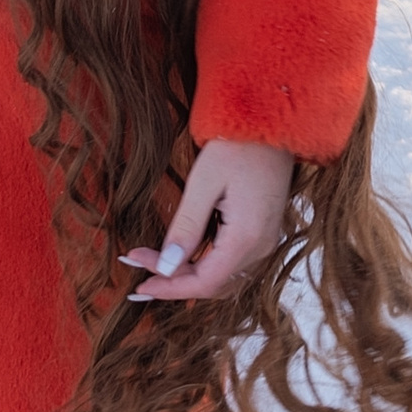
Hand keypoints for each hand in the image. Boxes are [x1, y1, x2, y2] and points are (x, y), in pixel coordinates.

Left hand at [121, 138, 292, 302]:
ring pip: (225, 279)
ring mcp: (266, 241)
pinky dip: (206, 268)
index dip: (170, 287)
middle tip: (140, 270)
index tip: (139, 284)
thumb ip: (185, 228)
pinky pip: (234, 265)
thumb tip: (166, 267)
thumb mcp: (203, 183)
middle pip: (215, 286)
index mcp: (247, 238)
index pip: (204, 282)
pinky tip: (183, 257)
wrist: (272, 124)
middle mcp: (262, 247)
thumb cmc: (236, 146)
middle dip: (175, 283)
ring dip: (190, 278)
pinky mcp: (263, 233)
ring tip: (155, 267)